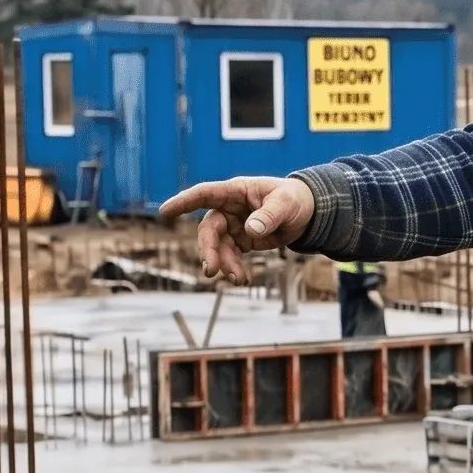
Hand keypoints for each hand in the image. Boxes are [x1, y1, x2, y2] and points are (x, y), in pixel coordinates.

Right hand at [157, 177, 317, 283]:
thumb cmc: (295, 200)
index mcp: (235, 192)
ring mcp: (234, 225)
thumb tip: (250, 230)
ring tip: (238, 280)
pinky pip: (231, 256)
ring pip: (219, 247)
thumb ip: (268, 216)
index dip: (184, 202)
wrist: (308, 213)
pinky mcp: (241, 241)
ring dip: (224, 264)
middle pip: (209, 229)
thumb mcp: (286, 204)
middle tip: (211, 271)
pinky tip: (243, 280)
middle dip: (209, 250)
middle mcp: (229, 208)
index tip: (165, 211)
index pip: (205, 194)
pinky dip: (234, 268)